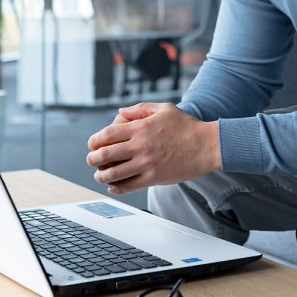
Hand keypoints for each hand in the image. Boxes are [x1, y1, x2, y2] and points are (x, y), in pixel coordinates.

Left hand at [86, 102, 220, 194]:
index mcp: (141, 127)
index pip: (108, 134)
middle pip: (106, 154)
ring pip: (114, 173)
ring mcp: (146, 164)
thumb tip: (120, 113)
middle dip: (93, 158)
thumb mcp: (164, 108)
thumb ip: (140, 108)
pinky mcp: (154, 178)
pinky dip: (117, 188)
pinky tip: (113, 186)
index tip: (92, 144)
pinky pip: (129, 186)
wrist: (205, 146)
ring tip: (100, 175)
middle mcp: (141, 146)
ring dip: (101, 176)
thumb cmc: (186, 126)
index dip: (95, 140)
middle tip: (91, 160)